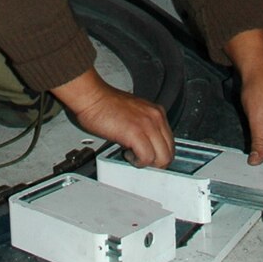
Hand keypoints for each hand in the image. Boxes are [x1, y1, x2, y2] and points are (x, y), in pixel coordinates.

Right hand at [53, 66, 174, 166]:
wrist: (92, 97)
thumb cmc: (106, 105)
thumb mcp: (134, 114)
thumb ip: (144, 128)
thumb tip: (146, 146)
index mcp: (156, 113)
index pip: (170, 143)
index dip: (159, 154)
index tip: (149, 158)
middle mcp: (156, 117)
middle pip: (170, 152)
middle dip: (156, 163)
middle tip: (141, 161)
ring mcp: (147, 125)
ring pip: (162, 158)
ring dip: (147, 164)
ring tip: (133, 157)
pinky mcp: (136, 133)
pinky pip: (147, 158)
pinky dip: (138, 162)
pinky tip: (127, 154)